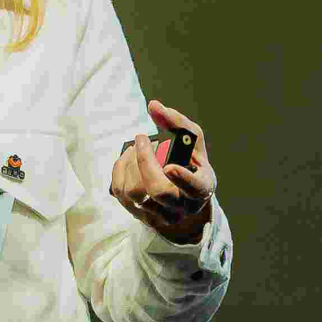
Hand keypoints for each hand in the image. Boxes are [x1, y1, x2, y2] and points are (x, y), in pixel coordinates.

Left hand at [109, 98, 216, 242]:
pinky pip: (120, 193)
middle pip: (158, 190)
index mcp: (201, 188)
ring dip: (130, 164)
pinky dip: (119, 170)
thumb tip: (153, 106)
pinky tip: (128, 159)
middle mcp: (182, 207)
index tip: (170, 167)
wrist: (184, 196)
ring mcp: (160, 215)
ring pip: (135, 193)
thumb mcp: (192, 143)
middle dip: (145, 161)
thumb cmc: (190, 163)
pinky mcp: (140, 216)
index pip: (195, 188)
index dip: (183, 179)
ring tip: (136, 148)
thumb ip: (178, 123)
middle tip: (142, 139)